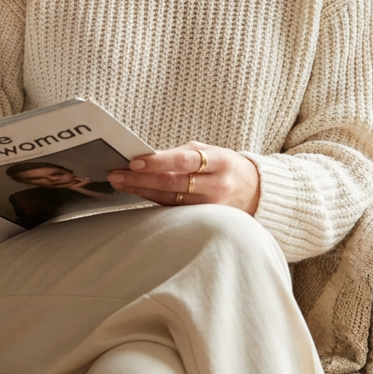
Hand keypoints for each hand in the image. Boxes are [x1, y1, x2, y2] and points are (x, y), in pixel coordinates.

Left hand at [108, 142, 260, 215]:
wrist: (256, 192)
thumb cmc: (226, 166)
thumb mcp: (212, 152)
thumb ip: (183, 154)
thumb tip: (146, 156)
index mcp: (220, 162)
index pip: (185, 161)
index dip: (159, 161)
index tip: (134, 160)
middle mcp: (217, 186)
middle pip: (173, 183)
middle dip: (141, 178)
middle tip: (116, 174)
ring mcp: (212, 207)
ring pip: (170, 200)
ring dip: (141, 191)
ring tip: (120, 183)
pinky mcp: (205, 221)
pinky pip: (174, 210)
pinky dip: (153, 201)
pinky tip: (137, 194)